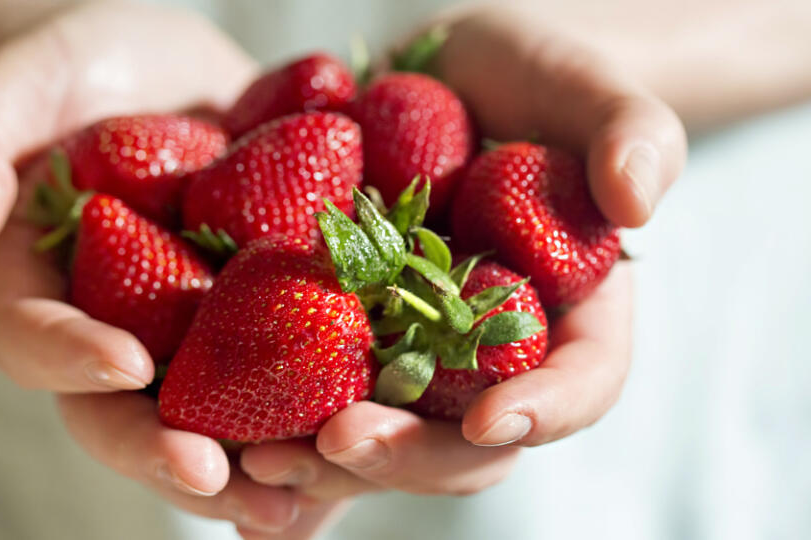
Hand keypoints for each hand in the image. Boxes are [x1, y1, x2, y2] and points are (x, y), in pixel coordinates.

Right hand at [0, 2, 306, 534]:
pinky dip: (320, 416)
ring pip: (213, 422)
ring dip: (254, 468)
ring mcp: (189, 337)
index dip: (72, 359)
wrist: (161, 78)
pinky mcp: (259, 320)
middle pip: (126, 418)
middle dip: (170, 455)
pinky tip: (366, 439)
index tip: (126, 366)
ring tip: (302, 499)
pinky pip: (286, 379)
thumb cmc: (74, 75)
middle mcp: (115, 334)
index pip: (35, 339)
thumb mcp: (17, 86)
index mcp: (40, 292)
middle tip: (217, 479)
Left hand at [240, 5, 683, 530]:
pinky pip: (313, 399)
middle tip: (340, 445)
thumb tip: (640, 200)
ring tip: (261, 463)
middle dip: (406, 454)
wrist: (444, 78)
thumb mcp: (586, 88)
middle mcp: (487, 355)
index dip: (547, 409)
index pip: (582, 381)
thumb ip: (630, 132)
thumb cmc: (529, 79)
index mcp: (568, 315)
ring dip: (324, 463)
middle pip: (464, 438)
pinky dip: (273, 434)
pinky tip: (225, 461)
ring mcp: (412, 354)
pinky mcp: (345, 335)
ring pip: (382, 435)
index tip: (496, 420)